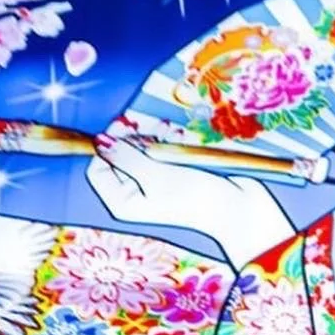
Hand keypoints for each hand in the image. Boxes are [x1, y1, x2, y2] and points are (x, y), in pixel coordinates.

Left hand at [87, 133, 212, 226]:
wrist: (236, 207)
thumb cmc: (193, 196)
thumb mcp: (155, 175)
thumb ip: (125, 157)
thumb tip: (100, 141)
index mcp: (123, 202)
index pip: (98, 169)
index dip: (107, 147)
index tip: (123, 126)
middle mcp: (135, 195)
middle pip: (120, 158)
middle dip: (134, 139)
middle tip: (149, 127)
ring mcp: (153, 185)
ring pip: (141, 152)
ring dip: (153, 137)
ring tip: (169, 129)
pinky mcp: (171, 176)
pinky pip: (160, 154)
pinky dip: (167, 142)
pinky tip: (179, 135)